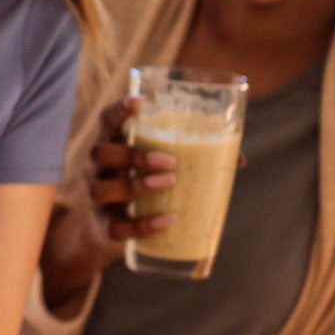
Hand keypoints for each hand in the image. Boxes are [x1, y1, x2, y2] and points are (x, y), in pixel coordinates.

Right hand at [82, 94, 177, 250]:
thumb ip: (191, 159)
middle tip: (170, 160)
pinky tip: (167, 221)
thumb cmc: (139, 186)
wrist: (104, 233)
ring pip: (102, 189)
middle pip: (101, 152)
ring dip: (136, 185)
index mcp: (111, 145)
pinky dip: (142, 225)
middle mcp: (96, 169)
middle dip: (133, 155)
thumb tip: (238, 159)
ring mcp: (96, 199)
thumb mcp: (155, 169)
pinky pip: (116, 228)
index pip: (107, 120)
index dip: (118, 110)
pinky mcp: (102, 228)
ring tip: (168, 183)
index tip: (137, 102)